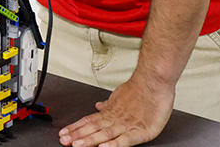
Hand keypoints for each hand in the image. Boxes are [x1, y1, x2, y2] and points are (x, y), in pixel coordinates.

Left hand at [57, 77, 173, 146]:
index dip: (76, 127)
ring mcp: (127, 125)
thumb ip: (109, 104)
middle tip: (64, 140)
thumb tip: (98, 107)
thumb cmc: (141, 88)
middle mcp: (116, 119)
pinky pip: (125, 140)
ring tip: (77, 145)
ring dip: (89, 140)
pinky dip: (114, 144)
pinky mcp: (141, 131)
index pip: (89, 121)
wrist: (155, 80)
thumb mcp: (120, 96)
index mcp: (111, 112)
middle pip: (92, 128)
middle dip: (77, 135)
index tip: (64, 133)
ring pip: (104, 134)